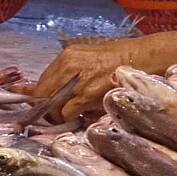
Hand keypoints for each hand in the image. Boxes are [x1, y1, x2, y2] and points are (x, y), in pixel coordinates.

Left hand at [31, 36, 158, 118]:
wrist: (139, 59)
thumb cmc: (116, 60)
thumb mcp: (86, 59)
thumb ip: (68, 72)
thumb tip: (52, 89)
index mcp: (66, 57)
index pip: (41, 80)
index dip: (38, 96)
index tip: (37, 104)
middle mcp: (67, 68)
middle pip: (42, 95)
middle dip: (45, 108)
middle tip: (53, 115)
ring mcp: (76, 82)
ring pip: (52, 107)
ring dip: (57, 116)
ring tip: (69, 116)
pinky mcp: (86, 96)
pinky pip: (67, 113)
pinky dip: (70, 118)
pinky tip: (81, 116)